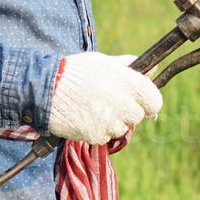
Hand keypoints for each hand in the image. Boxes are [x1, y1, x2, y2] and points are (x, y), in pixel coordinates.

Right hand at [47, 52, 162, 144]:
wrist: (45, 88)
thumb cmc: (76, 71)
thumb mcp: (103, 62)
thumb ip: (129, 66)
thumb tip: (152, 68)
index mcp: (127, 81)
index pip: (154, 101)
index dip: (148, 102)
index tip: (141, 102)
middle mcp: (121, 102)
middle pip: (137, 116)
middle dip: (127, 112)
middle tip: (110, 102)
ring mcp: (109, 121)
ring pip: (121, 129)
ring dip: (112, 122)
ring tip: (92, 108)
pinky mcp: (96, 135)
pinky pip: (104, 137)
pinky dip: (97, 130)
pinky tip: (84, 116)